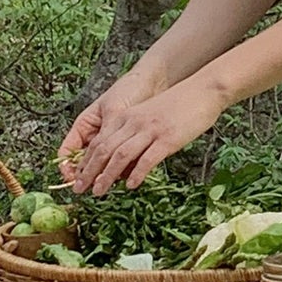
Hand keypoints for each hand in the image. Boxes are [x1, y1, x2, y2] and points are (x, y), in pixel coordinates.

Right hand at [57, 65, 163, 181]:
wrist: (153, 83)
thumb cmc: (129, 90)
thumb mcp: (114, 111)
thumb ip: (108, 134)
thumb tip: (106, 158)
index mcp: (84, 125)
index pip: (67, 151)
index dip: (67, 167)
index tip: (73, 179)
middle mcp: (95, 135)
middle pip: (84, 162)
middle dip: (87, 176)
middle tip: (91, 189)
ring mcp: (111, 142)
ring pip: (103, 164)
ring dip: (105, 174)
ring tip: (110, 182)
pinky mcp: (127, 146)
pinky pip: (121, 162)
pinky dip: (123, 169)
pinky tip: (128, 174)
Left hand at [64, 79, 226, 194]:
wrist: (202, 90)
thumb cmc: (179, 105)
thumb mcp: (149, 115)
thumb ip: (136, 134)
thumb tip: (126, 161)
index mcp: (127, 117)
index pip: (99, 141)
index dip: (85, 161)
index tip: (78, 177)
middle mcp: (134, 123)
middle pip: (104, 150)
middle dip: (88, 172)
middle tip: (78, 188)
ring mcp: (150, 130)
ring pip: (120, 156)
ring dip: (106, 176)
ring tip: (99, 192)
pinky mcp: (167, 138)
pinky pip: (147, 159)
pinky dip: (136, 173)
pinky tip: (131, 186)